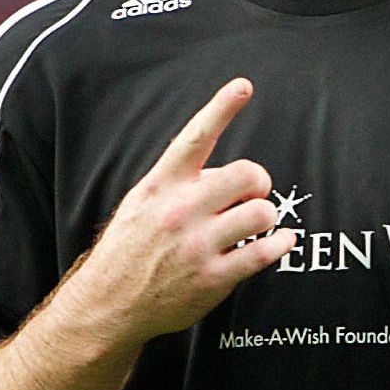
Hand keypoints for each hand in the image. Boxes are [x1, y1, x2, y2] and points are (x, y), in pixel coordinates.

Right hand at [66, 78, 295, 343]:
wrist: (108, 303)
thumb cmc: (130, 248)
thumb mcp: (142, 203)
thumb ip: (179, 183)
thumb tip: (226, 174)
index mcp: (162, 185)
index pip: (195, 137)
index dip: (221, 107)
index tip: (243, 85)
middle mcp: (180, 210)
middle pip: (248, 174)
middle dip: (259, 182)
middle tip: (255, 192)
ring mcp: (197, 245)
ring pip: (261, 213)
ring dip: (267, 217)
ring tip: (257, 224)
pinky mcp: (213, 278)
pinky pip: (264, 252)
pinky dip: (281, 244)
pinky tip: (281, 241)